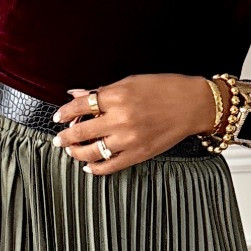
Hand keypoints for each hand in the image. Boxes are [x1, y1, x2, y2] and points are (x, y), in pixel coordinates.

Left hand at [51, 74, 214, 174]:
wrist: (192, 105)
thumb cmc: (164, 89)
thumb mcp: (130, 82)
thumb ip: (102, 92)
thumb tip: (77, 95)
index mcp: (116, 97)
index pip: (80, 106)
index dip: (64, 112)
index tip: (59, 117)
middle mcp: (120, 119)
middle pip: (81, 131)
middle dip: (65, 136)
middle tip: (58, 138)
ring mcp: (128, 139)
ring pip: (92, 151)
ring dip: (76, 152)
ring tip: (71, 150)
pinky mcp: (138, 154)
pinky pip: (110, 166)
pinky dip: (96, 168)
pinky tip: (89, 165)